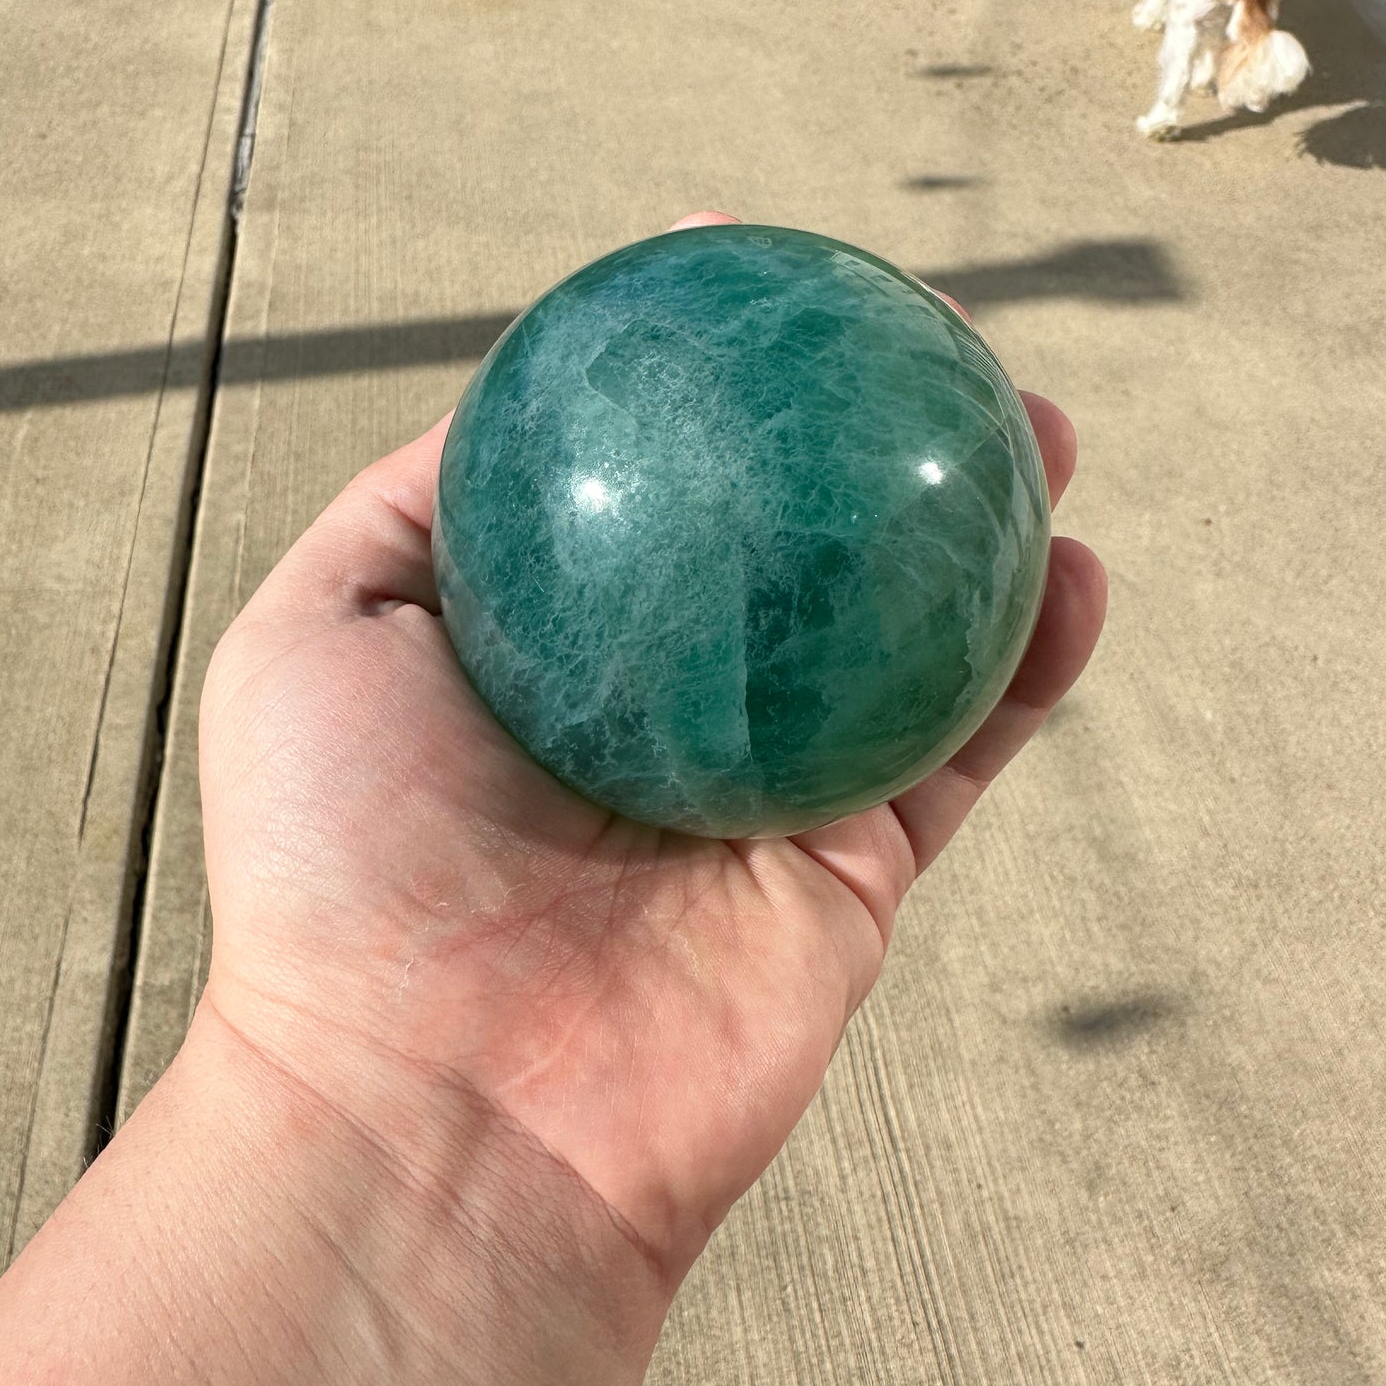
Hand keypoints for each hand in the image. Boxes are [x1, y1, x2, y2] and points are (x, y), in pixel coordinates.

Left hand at [199, 211, 1107, 1289]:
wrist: (437, 1109)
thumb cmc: (340, 870)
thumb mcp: (313, 632)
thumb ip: (409, 510)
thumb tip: (504, 412)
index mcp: (555, 649)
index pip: (651, 487)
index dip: (706, 387)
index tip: (757, 276)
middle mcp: (670, 705)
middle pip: (795, 547)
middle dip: (868, 449)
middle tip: (930, 349)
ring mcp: (767, 787)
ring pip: (900, 632)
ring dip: (979, 531)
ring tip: (1033, 428)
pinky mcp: (850, 871)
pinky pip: (960, 747)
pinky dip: (1028, 662)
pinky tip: (1071, 573)